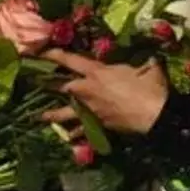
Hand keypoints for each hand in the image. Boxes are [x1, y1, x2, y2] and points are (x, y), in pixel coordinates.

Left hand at [40, 49, 168, 134]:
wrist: (155, 115)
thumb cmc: (150, 87)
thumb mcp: (148, 67)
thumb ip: (144, 61)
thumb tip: (152, 57)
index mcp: (97, 72)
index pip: (69, 60)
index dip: (52, 55)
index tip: (37, 52)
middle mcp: (88, 91)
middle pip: (62, 87)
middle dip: (47, 84)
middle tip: (34, 82)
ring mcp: (92, 110)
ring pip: (66, 113)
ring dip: (53, 114)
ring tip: (40, 116)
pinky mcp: (98, 125)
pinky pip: (82, 130)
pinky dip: (75, 134)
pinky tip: (68, 138)